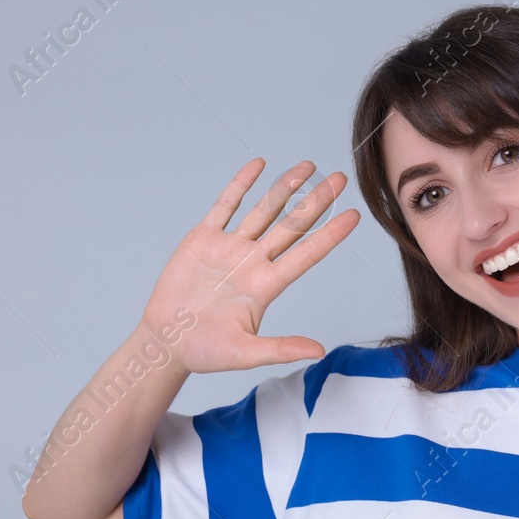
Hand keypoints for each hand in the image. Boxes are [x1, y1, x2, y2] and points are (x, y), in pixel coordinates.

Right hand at [140, 159, 359, 373]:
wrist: (165, 342)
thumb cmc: (204, 352)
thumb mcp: (245, 354)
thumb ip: (281, 349)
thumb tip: (319, 352)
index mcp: (265, 286)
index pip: (306, 255)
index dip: (330, 236)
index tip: (353, 216)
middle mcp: (253, 262)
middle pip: (291, 226)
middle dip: (315, 201)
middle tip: (340, 180)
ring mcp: (229, 248)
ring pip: (263, 210)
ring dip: (284, 188)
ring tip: (307, 167)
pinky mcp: (203, 239)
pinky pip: (225, 206)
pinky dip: (240, 185)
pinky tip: (259, 165)